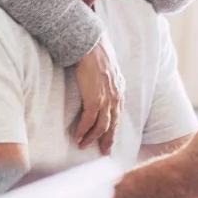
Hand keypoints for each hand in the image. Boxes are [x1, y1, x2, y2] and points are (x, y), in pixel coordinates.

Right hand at [72, 34, 124, 153]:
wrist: (92, 45)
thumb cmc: (97, 54)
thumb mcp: (109, 70)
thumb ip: (108, 81)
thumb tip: (102, 85)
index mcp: (119, 91)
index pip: (117, 115)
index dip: (113, 129)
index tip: (109, 140)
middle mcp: (115, 97)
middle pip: (112, 124)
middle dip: (107, 140)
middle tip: (102, 152)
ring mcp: (106, 99)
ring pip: (101, 125)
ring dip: (92, 137)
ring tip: (82, 145)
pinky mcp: (95, 99)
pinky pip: (89, 120)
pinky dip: (83, 130)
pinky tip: (78, 136)